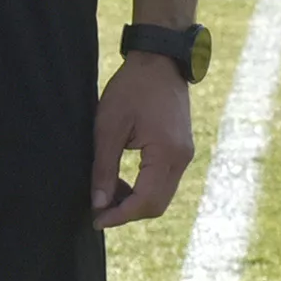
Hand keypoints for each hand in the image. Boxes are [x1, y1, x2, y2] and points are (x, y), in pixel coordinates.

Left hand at [91, 53, 194, 227]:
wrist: (160, 60)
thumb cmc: (132, 87)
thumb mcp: (109, 126)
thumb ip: (103, 168)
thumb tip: (98, 203)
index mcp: (166, 153)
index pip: (146, 201)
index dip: (120, 216)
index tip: (96, 220)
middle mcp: (182, 158)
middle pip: (157, 205)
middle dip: (127, 213)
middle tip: (98, 211)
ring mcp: (185, 155)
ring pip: (161, 196)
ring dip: (135, 202)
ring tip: (105, 195)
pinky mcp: (181, 151)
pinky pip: (164, 181)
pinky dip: (143, 189)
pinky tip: (121, 182)